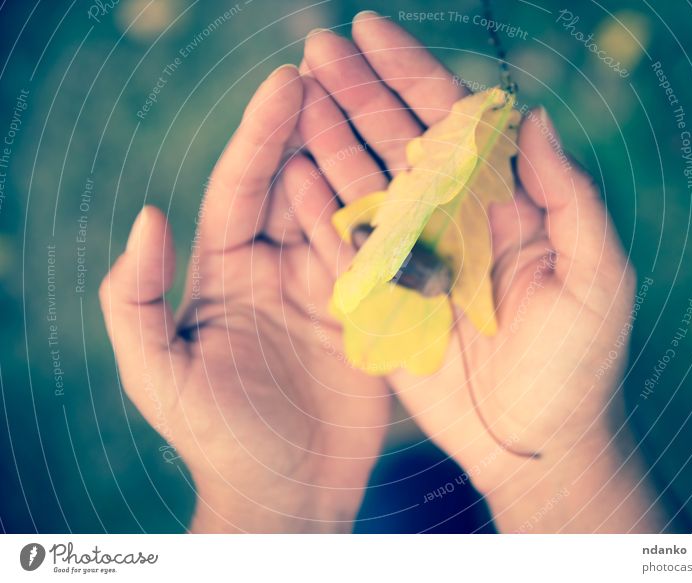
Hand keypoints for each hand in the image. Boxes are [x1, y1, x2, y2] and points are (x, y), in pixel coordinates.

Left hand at [100, 65, 389, 531]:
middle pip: (297, 180)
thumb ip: (133, 296)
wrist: (288, 491)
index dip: (261, 134)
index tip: (286, 82)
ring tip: (382, 99)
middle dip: (314, 124)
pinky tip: (420, 169)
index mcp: (227, 267)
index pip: (242, 186)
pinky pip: (387, 252)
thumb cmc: (216, 436)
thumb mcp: (155, 372)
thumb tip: (149, 215)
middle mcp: (279, 265)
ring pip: (346, 206)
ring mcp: (330, 284)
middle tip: (339, 65)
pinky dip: (400, 211)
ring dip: (360, 154)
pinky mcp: (373, 309)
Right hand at [301, 12, 663, 531]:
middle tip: (315, 48)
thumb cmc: (580, 363)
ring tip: (290, 94)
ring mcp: (414, 257)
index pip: (452, 123)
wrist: (537, 442)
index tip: (371, 31)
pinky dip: (315, 211)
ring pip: (362, 184)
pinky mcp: (384, 299)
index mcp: (501, 202)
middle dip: (357, 92)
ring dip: (327, 137)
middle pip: (396, 141)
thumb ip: (570, 197)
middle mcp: (453, 219)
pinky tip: (287, 172)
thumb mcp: (595, 276)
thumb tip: (536, 117)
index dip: (413, 74)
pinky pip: (343, 248)